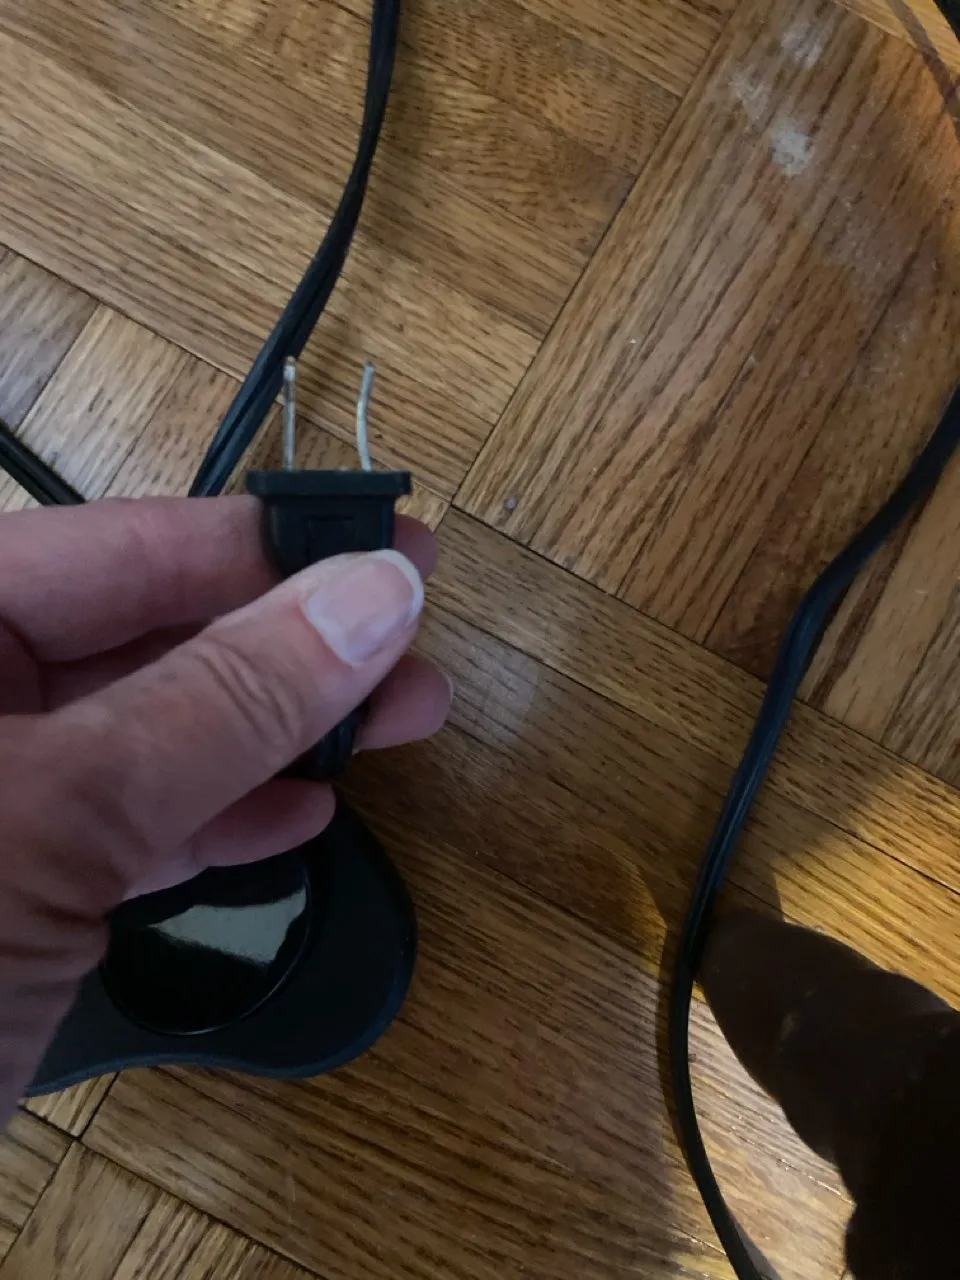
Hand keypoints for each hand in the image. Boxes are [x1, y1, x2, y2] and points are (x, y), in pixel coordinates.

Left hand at [0, 495, 450, 1111]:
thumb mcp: (56, 820)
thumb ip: (223, 700)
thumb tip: (373, 596)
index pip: (106, 547)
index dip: (259, 544)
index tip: (386, 545)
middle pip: (134, 637)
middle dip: (285, 641)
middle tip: (411, 635)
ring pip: (142, 737)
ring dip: (275, 732)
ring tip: (397, 717)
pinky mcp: (1, 894)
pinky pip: (121, 830)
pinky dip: (216, 820)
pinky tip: (303, 809)